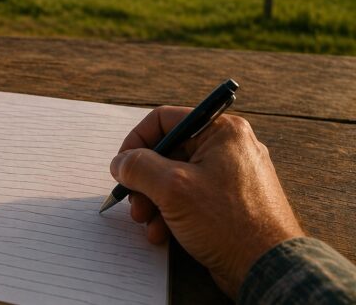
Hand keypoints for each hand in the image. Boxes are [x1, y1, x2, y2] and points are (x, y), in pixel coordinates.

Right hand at [109, 107, 303, 296]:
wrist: (268, 269)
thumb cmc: (229, 223)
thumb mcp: (172, 188)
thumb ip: (138, 167)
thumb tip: (120, 162)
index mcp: (222, 131)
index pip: (164, 120)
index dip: (136, 142)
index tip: (122, 166)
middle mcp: (229, 147)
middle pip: (167, 152)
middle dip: (144, 181)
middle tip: (134, 203)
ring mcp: (230, 176)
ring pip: (175, 178)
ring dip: (154, 201)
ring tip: (147, 223)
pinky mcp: (230, 201)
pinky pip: (190, 197)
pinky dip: (171, 213)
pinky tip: (163, 233)